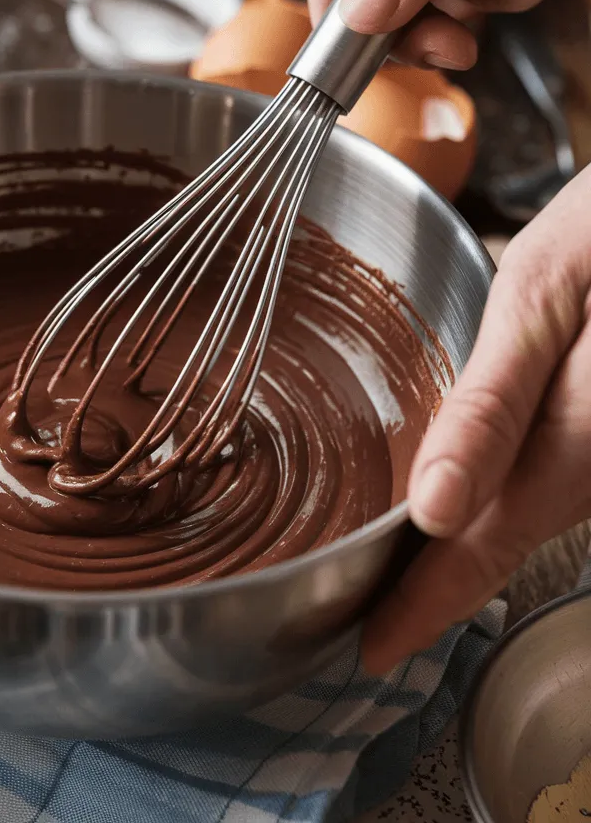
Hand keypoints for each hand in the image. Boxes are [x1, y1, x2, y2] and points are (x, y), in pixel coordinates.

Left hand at [362, 165, 590, 673]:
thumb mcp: (541, 292)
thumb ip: (492, 403)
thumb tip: (436, 510)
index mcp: (580, 435)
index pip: (486, 546)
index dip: (425, 607)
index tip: (373, 650)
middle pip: (509, 539)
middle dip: (439, 587)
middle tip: (372, 619)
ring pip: (535, 512)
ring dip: (470, 546)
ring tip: (400, 571)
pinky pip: (559, 476)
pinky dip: (505, 496)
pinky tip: (464, 495)